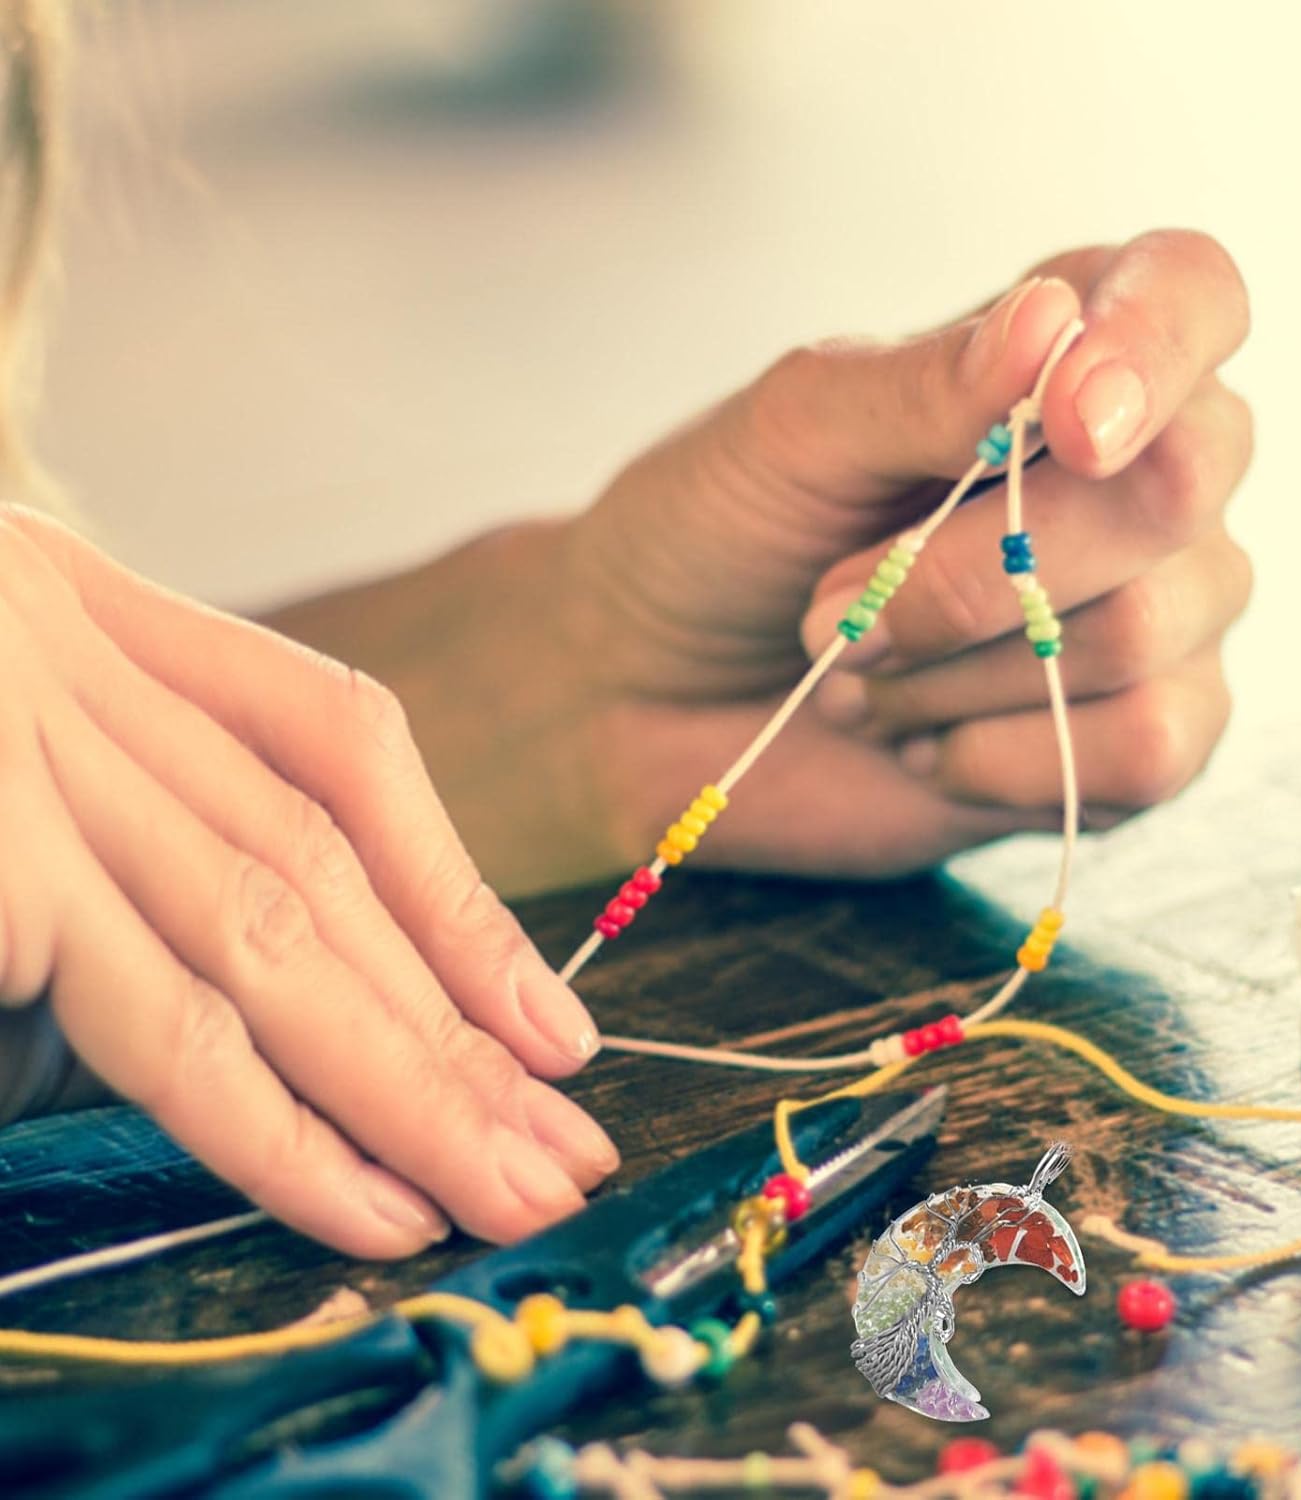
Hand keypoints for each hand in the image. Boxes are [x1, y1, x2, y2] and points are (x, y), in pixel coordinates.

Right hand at [0, 508, 617, 1257]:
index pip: (343, 762)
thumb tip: (209, 958)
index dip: (456, 899)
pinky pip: (113, 979)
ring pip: (255, 935)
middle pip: (321, 878)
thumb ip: (112, 775)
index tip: (550, 1030)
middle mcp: (77, 677)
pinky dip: (232, 1091)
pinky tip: (336, 1181)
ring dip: (387, 1085)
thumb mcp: (16, 661)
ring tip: (487, 1198)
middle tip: (561, 1158)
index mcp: (103, 621)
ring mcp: (12, 757)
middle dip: (453, 1030)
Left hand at [562, 229, 1250, 877]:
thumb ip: (922, 386)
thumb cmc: (718, 538)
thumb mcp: (789, 435)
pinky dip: (998, 760)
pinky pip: (1149, 753)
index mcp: (1062, 361)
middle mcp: (1136, 479)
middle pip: (1172, 490)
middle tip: (831, 603)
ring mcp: (1152, 615)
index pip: (1192, 296)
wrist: (653, 701)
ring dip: (950, 670)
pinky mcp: (1131, 743)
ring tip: (856, 672)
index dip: (1155, 346)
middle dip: (969, 570)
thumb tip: (1054, 322)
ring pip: (1141, 634)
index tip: (1067, 420)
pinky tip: (916, 741)